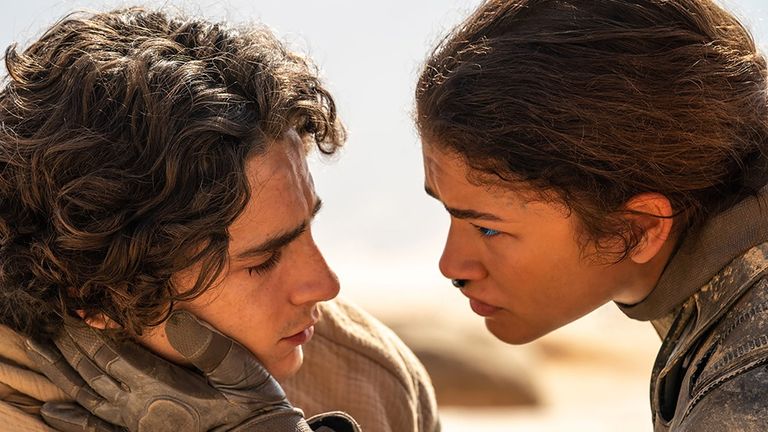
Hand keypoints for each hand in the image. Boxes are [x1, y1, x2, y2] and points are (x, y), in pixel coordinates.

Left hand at [25, 311, 310, 431]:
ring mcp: (138, 425)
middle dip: (63, 347)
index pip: (112, 354)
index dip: (86, 332)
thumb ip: (207, 347)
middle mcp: (141, 408)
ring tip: (35, 353)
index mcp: (162, 387)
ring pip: (86, 396)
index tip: (65, 309)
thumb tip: (173, 320)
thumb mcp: (240, 370)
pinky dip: (72, 417)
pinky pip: (96, 428)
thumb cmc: (254, 405)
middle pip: (91, 373)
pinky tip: (53, 410)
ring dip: (59, 374)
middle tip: (36, 325)